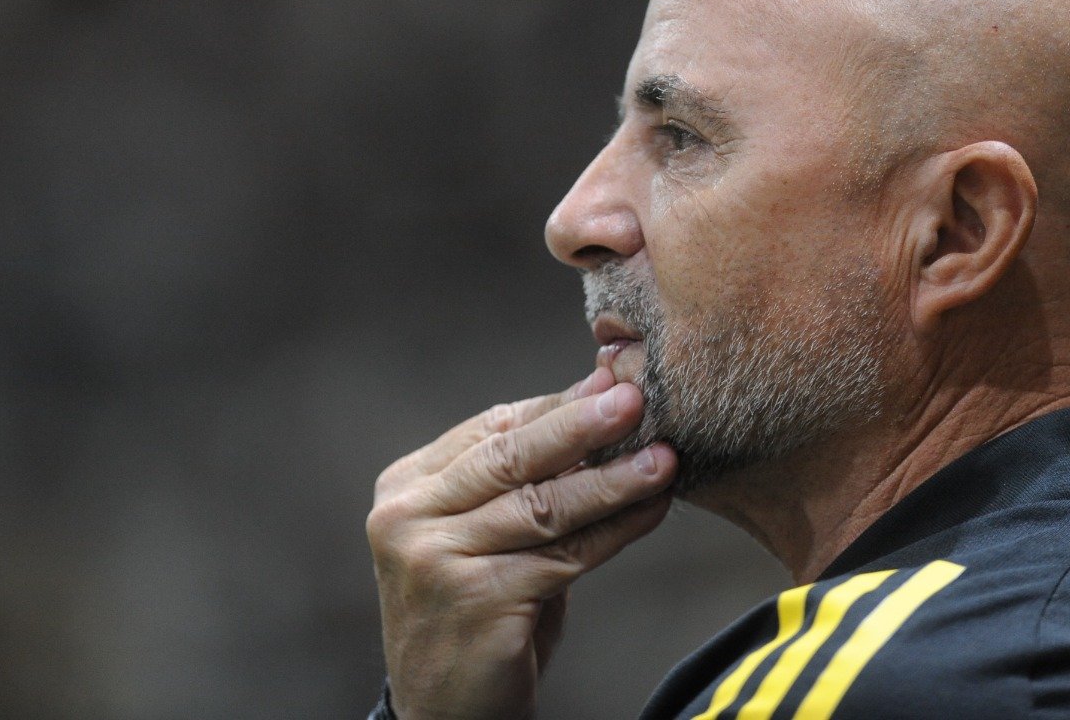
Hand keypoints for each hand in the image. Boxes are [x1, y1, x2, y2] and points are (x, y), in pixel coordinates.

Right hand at [367, 367, 676, 719]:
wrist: (448, 710)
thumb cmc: (480, 607)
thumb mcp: (488, 531)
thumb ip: (529, 475)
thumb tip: (603, 393)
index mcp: (405, 486)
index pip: (491, 430)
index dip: (557, 405)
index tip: (614, 383)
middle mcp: (407, 518)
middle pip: (511, 458)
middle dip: (581, 425)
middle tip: (637, 399)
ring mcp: (435, 561)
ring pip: (543, 507)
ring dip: (613, 480)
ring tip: (663, 458)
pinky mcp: (475, 602)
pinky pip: (563, 556)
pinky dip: (615, 530)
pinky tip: (652, 511)